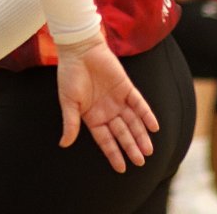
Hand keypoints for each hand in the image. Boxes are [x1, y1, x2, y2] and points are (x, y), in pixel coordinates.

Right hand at [54, 33, 158, 171]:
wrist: (79, 49)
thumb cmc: (69, 75)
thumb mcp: (68, 102)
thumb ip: (70, 123)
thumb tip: (63, 144)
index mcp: (92, 116)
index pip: (105, 139)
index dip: (113, 153)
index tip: (122, 168)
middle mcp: (107, 111)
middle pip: (122, 133)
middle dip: (131, 147)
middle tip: (140, 161)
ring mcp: (118, 100)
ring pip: (133, 122)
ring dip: (141, 135)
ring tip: (148, 149)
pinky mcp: (127, 88)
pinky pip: (139, 104)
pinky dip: (147, 115)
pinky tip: (153, 126)